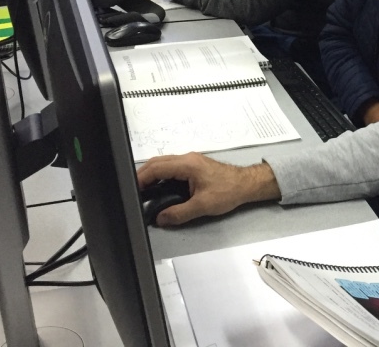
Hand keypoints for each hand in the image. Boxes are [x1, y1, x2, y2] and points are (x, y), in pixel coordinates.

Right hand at [136, 154, 280, 225]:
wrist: (245, 184)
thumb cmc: (228, 191)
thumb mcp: (202, 206)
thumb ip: (179, 213)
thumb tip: (161, 218)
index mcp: (187, 164)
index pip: (157, 168)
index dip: (141, 178)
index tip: (132, 190)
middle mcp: (187, 159)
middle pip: (157, 162)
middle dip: (143, 175)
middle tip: (134, 190)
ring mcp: (190, 161)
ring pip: (164, 163)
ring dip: (152, 174)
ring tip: (143, 190)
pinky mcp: (194, 166)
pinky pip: (171, 166)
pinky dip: (161, 174)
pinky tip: (159, 187)